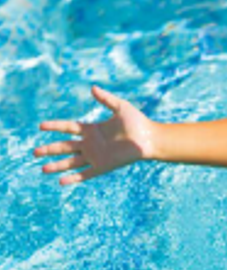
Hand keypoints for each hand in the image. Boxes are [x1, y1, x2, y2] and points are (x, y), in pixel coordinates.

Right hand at [34, 86, 154, 184]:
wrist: (150, 138)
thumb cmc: (138, 122)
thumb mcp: (120, 107)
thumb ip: (105, 99)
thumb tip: (92, 87)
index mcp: (92, 129)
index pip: (68, 127)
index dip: (55, 126)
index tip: (41, 126)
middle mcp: (91, 144)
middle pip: (65, 147)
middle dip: (49, 149)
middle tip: (34, 152)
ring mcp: (96, 156)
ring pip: (71, 162)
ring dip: (57, 165)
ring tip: (42, 169)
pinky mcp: (103, 166)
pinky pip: (85, 173)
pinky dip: (73, 178)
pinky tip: (61, 181)